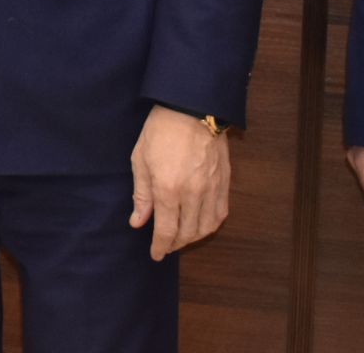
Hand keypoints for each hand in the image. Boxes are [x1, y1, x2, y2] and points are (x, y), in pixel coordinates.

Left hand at [129, 104, 231, 259]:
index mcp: (168, 189)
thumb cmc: (160, 130)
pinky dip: (211, 225)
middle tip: (165, 246)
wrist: (193, 108)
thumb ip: (141, 195)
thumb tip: (138, 222)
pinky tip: (201, 225)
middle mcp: (193, 194)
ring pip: (206, 227)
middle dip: (175, 244)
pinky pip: (221, 214)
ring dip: (193, 238)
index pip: (166, 230)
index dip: (160, 247)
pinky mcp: (225, 183)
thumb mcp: (140, 160)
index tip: (155, 255)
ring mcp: (212, 189)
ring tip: (181, 238)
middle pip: (187, 233)